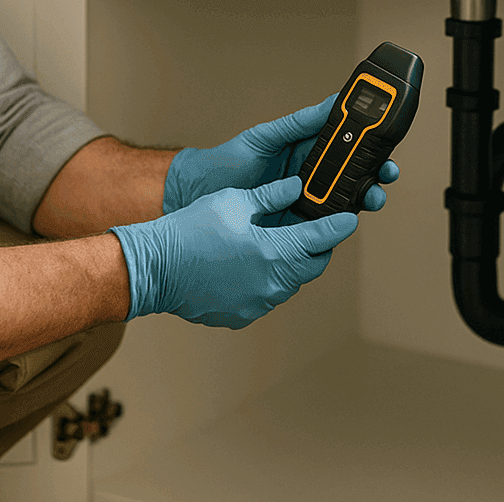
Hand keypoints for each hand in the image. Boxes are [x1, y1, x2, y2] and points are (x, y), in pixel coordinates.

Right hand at [112, 177, 357, 327]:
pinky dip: (269, 280)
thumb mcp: (234, 202)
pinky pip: (268, 295)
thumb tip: (297, 188)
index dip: (339, 226)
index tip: (350, 218)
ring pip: (291, 282)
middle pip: (312, 265)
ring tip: (280, 243)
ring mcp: (258, 303)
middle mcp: (272, 283)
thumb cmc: (191, 230)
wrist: (154, 269)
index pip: (321, 238)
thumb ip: (271, 196)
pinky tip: (253, 264)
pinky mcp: (243, 315)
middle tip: (313, 228)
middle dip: (317, 246)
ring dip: (292, 263)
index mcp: (274, 251)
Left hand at [162, 95, 399, 213]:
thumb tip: (333, 103)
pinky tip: (343, 223)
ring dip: (362, 201)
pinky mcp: (295, 231)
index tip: (385, 145)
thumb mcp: (265, 137)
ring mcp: (305, 206)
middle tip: (385, 175)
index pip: (347, 149)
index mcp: (307, 152)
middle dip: (374, 177)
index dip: (370, 148)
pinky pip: (321, 230)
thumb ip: (299, 123)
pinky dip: (335, 227)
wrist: (195, 196)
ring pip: (343, 205)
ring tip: (369, 198)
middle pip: (353, 178)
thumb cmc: (227, 162)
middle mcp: (310, 179)